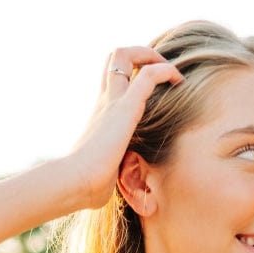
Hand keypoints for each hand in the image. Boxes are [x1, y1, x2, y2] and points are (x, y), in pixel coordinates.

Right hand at [65, 46, 183, 210]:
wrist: (74, 182)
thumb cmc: (86, 186)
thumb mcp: (105, 176)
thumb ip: (115, 176)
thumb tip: (127, 198)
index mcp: (101, 114)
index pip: (113, 79)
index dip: (132, 73)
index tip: (152, 86)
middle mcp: (105, 101)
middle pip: (115, 57)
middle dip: (141, 54)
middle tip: (161, 68)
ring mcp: (113, 102)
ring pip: (125, 55)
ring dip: (152, 56)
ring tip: (172, 72)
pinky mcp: (126, 108)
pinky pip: (148, 76)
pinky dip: (165, 71)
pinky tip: (178, 80)